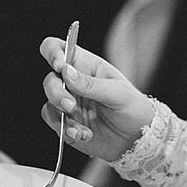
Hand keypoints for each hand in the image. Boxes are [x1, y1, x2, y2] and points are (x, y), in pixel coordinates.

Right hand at [38, 37, 155, 161]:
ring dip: (61, 115)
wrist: (137, 138)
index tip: (59, 66)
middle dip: (56, 93)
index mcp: (85, 65)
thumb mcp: (117, 93)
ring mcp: (68, 103)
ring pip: (49, 103)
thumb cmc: (132, 107)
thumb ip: (91, 83)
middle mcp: (73, 82)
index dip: (53, 53)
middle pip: (50, 80)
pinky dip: (66, 130)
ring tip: (81, 128)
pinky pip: (55, 123)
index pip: (58, 49)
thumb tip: (65, 71)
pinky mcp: (66, 123)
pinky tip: (84, 135)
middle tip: (70, 106)